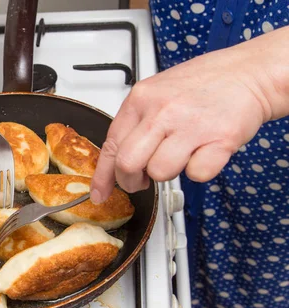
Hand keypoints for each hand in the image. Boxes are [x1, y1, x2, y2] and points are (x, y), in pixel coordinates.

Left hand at [89, 26, 288, 203]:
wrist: (250, 73)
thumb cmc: (204, 84)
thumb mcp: (157, 93)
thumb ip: (136, 124)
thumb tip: (116, 162)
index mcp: (141, 99)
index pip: (111, 145)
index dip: (103, 176)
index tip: (99, 193)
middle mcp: (162, 111)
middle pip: (128, 164)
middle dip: (132, 181)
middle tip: (142, 180)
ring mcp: (191, 125)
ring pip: (160, 173)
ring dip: (168, 174)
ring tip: (180, 155)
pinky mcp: (219, 139)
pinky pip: (196, 174)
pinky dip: (199, 171)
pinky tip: (203, 152)